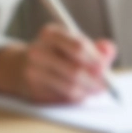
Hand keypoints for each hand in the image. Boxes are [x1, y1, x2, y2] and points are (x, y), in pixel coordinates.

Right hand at [0, 23, 116, 103]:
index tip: (105, 67)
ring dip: (88, 91)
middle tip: (106, 85)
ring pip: (70, 88)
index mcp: (50, 34)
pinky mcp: (33, 92)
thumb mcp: (74, 43)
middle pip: (75, 71)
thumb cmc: (57, 54)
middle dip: (95, 80)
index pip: (78, 47)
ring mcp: (33, 73)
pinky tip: (80, 92)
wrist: (22, 67)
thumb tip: (109, 50)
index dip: (95, 59)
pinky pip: (63, 99)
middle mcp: (38, 52)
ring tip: (95, 89)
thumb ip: (96, 47)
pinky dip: (76, 97)